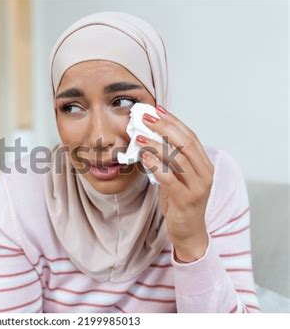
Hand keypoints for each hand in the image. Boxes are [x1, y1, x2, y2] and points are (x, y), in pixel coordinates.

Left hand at [136, 105, 213, 261]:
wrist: (190, 233)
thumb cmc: (181, 203)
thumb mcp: (177, 178)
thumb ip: (169, 161)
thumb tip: (149, 140)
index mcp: (204, 165)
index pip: (190, 136)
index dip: (173, 121)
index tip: (157, 110)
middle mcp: (205, 173)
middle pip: (185, 143)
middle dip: (164, 127)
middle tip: (146, 117)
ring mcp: (198, 187)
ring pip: (178, 159)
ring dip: (156, 144)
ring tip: (139, 135)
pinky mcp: (186, 200)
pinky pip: (170, 178)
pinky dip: (156, 165)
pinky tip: (144, 156)